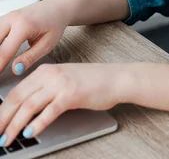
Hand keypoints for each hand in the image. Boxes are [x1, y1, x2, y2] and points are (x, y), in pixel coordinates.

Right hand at [0, 0, 68, 75]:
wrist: (57, 7)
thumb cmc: (55, 24)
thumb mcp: (47, 44)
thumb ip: (30, 57)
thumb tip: (16, 69)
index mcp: (24, 25)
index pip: (5, 51)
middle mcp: (13, 18)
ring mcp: (8, 15)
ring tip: (0, 62)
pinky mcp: (6, 17)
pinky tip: (0, 51)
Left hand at [0, 62, 124, 147]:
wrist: (114, 78)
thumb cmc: (90, 82)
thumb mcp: (62, 81)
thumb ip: (44, 91)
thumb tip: (23, 112)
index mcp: (44, 71)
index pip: (15, 91)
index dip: (1, 110)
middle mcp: (49, 74)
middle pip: (17, 98)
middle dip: (3, 119)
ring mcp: (60, 84)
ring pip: (29, 106)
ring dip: (15, 125)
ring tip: (7, 139)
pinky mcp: (71, 94)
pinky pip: (48, 111)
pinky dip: (37, 124)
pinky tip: (30, 133)